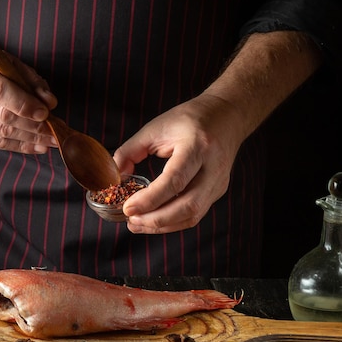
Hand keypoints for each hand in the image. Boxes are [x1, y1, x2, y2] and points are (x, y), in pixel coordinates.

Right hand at [0, 51, 57, 152]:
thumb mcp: (17, 68)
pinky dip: (21, 146)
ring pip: (1, 133)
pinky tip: (38, 146)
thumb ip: (35, 84)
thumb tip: (50, 104)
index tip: (45, 114)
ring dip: (31, 139)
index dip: (24, 105)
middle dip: (34, 127)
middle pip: (2, 116)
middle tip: (56, 132)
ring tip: (51, 141)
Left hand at [113, 93, 244, 233]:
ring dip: (163, 225)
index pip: (175, 180)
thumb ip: (131, 151)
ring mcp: (218, 183)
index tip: (128, 208)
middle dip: (156, 220)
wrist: (227, 116)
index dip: (150, 199)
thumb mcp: (156, 127)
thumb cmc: (189, 119)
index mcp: (198, 146)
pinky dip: (172, 222)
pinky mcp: (217, 192)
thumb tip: (115, 177)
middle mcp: (213, 168)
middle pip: (188, 206)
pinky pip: (195, 214)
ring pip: (193, 215)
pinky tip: (153, 220)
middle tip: (131, 220)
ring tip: (138, 224)